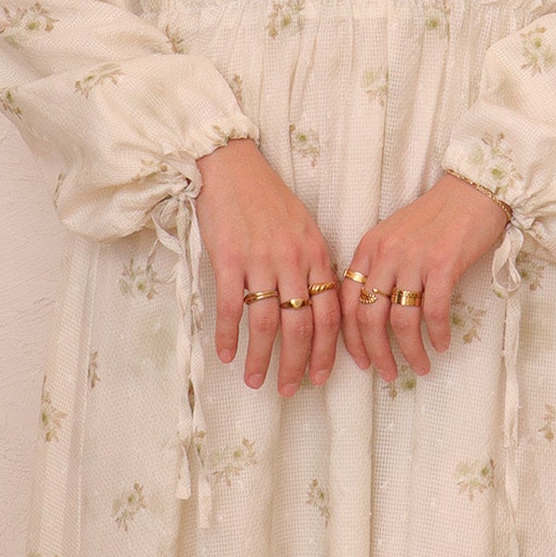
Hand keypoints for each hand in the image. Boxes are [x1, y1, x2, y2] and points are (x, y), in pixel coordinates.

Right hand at [194, 138, 340, 397]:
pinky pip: (232, 307)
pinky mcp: (229, 259)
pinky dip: (229, 335)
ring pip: (268, 323)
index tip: (319, 376)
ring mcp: (262, 260)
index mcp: (316, 254)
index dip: (326, 350)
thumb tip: (317, 305)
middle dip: (297, 364)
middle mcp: (294, 261)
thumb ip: (312, 265)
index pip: (330, 313)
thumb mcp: (303, 227)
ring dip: (262, 357)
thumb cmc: (266, 197)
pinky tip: (225, 354)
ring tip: (256, 380)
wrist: (231, 166)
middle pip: (302, 326)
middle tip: (289, 389)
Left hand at [340, 173, 509, 382]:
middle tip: (386, 373)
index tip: (359, 360)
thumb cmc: (436, 217)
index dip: (350, 337)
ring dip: (409, 351)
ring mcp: (413, 260)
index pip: (347, 301)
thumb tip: (375, 314)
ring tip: (419, 367)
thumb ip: (380, 267)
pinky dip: (436, 334)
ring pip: (401, 320)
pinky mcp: (442, 265)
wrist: (472, 192)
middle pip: (369, 317)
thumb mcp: (395, 237)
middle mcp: (385, 254)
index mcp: (368, 248)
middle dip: (375, 352)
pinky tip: (441, 345)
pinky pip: (433, 311)